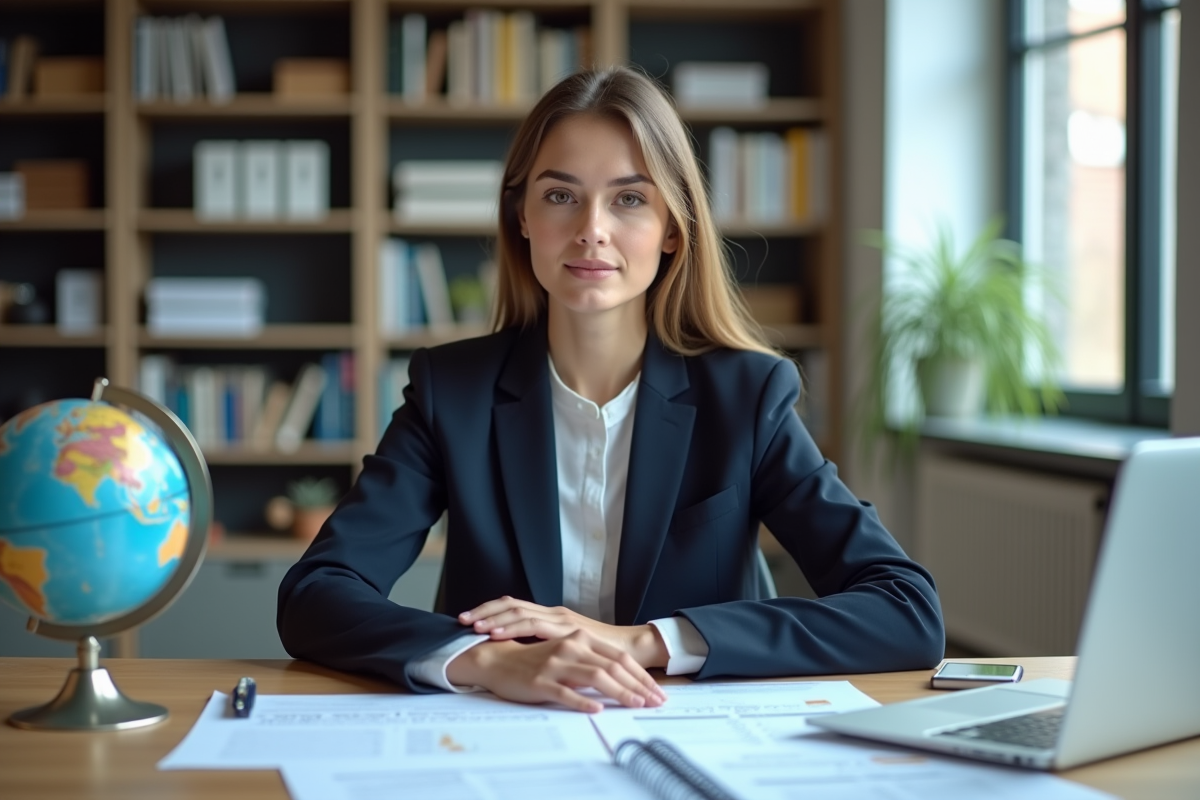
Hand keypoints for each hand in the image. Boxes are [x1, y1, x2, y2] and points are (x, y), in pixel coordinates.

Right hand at [445, 630, 667, 712]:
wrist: (497, 659)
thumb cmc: (535, 660)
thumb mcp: (567, 656)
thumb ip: (591, 663)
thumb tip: (621, 681)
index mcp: (580, 639)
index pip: (619, 658)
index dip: (640, 675)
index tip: (656, 691)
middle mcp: (571, 647)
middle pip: (613, 666)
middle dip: (638, 685)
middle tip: (655, 701)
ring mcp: (556, 663)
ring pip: (596, 677)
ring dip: (620, 692)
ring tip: (636, 704)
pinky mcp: (541, 681)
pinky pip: (566, 691)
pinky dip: (583, 700)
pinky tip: (597, 709)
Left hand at [458, 597, 668, 668]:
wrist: (633, 650)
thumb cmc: (603, 653)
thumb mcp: (569, 651)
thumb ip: (549, 648)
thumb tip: (524, 655)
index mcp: (552, 617)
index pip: (515, 606)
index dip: (491, 610)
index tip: (469, 617)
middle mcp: (554, 614)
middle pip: (512, 604)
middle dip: (485, 610)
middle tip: (461, 618)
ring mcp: (561, 620)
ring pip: (520, 611)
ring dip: (494, 617)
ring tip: (473, 624)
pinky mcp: (568, 630)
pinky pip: (534, 626)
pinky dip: (513, 628)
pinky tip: (497, 633)